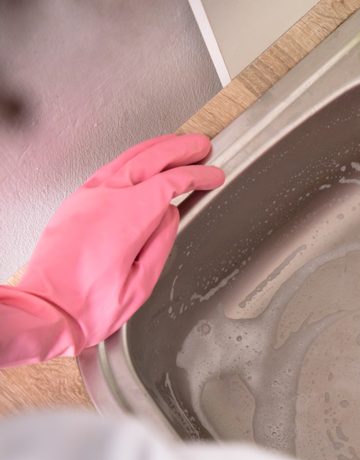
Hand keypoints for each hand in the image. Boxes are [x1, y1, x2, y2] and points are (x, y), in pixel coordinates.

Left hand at [0, 134, 223, 366]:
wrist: (44, 311)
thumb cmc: (88, 306)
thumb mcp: (141, 282)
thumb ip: (161, 242)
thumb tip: (171, 216)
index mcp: (126, 217)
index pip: (171, 183)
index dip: (197, 176)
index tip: (214, 176)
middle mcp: (104, 199)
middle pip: (149, 158)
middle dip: (180, 149)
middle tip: (201, 146)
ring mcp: (86, 197)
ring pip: (127, 158)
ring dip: (156, 149)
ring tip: (177, 146)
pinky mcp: (77, 202)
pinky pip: (111, 168)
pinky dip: (135, 159)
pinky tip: (145, 163)